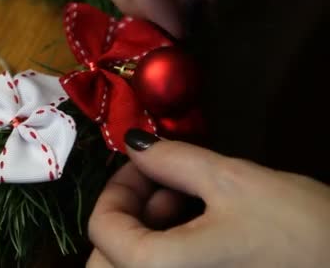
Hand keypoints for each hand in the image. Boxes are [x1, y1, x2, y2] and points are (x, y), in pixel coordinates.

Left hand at [87, 129, 329, 267]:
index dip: (118, 188)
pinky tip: (198, 229)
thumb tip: (134, 145)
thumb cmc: (301, 230)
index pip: (101, 230)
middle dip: (131, 212)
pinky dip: (164, 251)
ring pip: (133, 267)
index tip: (145, 165)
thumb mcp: (232, 181)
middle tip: (169, 187)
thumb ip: (171, 159)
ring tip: (189, 205)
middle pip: (108, 257)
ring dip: (146, 231)